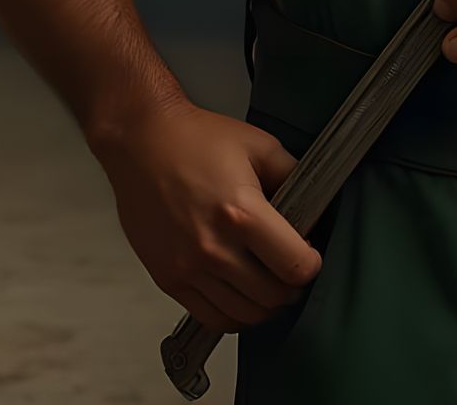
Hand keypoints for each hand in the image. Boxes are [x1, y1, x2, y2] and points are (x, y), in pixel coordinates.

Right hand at [92, 99, 320, 331]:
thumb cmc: (196, 139)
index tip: (310, 256)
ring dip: (264, 304)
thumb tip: (314, 206)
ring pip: (244, 315)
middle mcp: (214, 248)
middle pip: (272, 296)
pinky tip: (240, 293)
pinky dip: (233, 314)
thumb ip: (293, 175)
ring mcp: (188, 268)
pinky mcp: (169, 279)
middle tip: (291, 269)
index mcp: (242, 212)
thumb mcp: (259, 145)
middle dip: (291, 286)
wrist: (142, 142)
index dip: (311, 264)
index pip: (294, 265)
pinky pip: (211, 317)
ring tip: (268, 282)